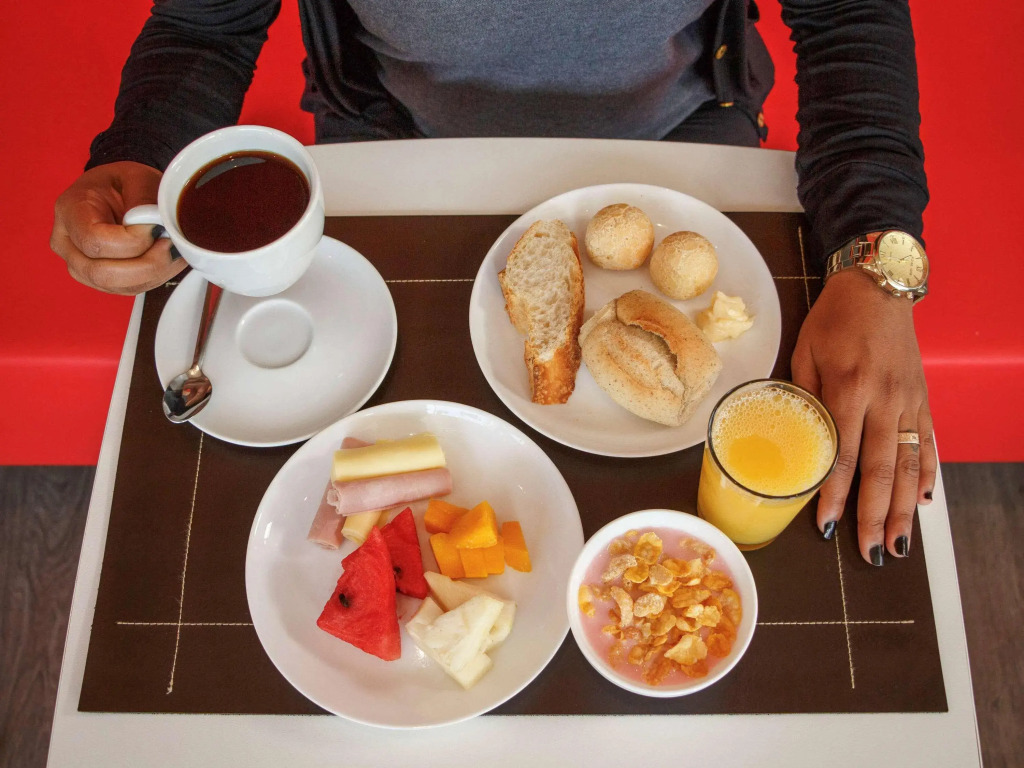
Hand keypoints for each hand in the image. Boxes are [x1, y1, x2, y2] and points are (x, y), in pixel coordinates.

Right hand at [51, 161, 184, 293]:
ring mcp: (80, 266)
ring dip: (155, 273)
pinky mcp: (100, 280)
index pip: (96, 242)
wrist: (118, 194)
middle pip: (103, 273)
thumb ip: (144, 201)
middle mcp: (67, 243)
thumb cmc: (124, 184)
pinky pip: (130, 289)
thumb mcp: (137, 178)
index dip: (133, 241)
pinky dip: (155, 278)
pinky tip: (168, 261)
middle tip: (170, 245)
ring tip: (174, 251)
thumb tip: (157, 227)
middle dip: (146, 264)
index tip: (156, 228)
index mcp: (69, 211)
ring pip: (119, 286)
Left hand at [791, 269, 935, 564]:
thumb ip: (803, 396)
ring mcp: (909, 401)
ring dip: (904, 507)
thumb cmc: (835, 318)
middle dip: (875, 515)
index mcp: (849, 387)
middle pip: (881, 468)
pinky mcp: (923, 399)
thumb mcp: (805, 351)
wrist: (879, 286)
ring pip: (909, 464)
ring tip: (898, 543)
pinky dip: (928, 475)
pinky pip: (929, 443)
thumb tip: (797, 439)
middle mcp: (884, 399)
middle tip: (869, 552)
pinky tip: (923, 503)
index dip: (836, 493)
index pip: (842, 453)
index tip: (829, 525)